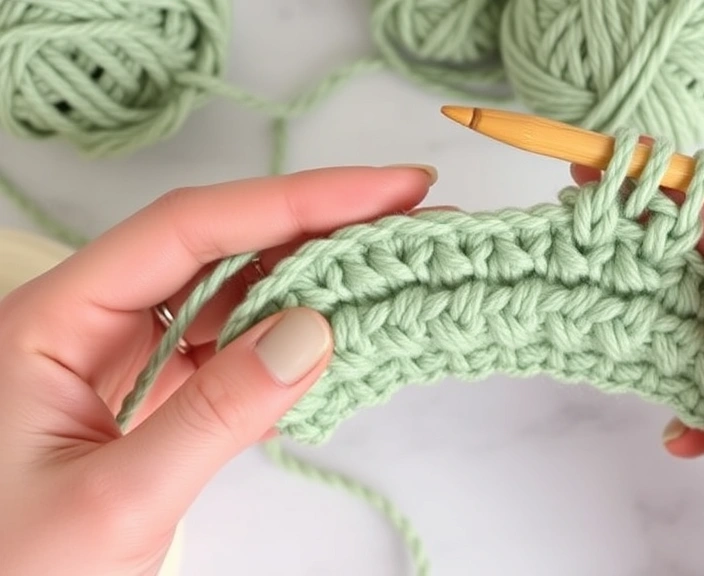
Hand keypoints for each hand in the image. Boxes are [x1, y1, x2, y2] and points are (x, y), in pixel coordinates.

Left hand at [0, 165, 434, 574]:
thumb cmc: (15, 570)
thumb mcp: (117, 500)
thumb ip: (215, 413)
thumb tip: (313, 331)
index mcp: (56, 319)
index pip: (189, 230)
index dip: (296, 201)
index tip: (390, 190)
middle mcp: (92, 321)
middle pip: (220, 247)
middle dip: (319, 227)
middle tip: (415, 214)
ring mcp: (126, 359)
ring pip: (232, 295)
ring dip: (315, 282)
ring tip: (395, 267)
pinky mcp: (156, 396)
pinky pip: (232, 348)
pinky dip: (291, 341)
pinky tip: (344, 329)